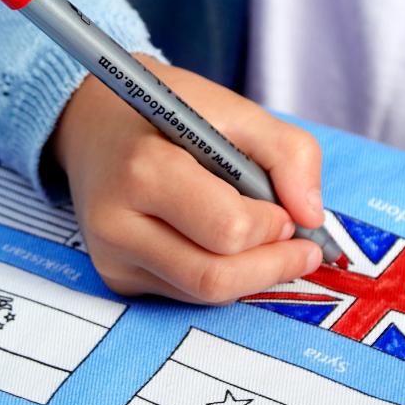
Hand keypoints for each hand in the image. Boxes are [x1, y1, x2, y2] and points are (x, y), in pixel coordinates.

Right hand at [50, 56, 325, 303]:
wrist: (93, 123)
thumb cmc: (167, 114)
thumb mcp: (235, 111)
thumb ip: (289, 154)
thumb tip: (311, 216)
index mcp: (144, 172)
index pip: (227, 230)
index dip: (272, 226)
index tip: (287, 210)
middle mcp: (117, 225)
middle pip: (215, 277)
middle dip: (273, 266)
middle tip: (302, 247)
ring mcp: (113, 258)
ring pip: (205, 294)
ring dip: (253, 274)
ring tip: (271, 242)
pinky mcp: (117, 279)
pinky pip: (188, 294)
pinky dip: (224, 276)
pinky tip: (230, 247)